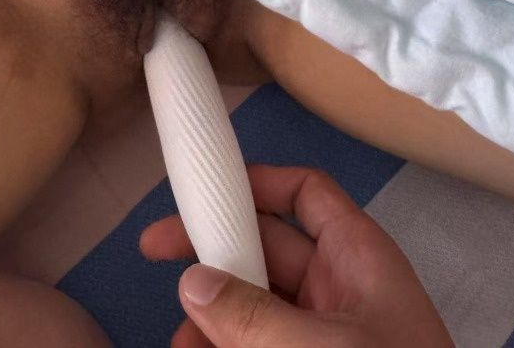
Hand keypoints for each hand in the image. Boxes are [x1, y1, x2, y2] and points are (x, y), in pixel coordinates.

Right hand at [140, 165, 452, 347]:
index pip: (307, 194)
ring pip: (255, 301)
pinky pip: (259, 340)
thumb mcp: (321, 347)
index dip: (257, 182)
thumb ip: (254, 317)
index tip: (205, 190)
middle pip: (265, 246)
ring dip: (212, 313)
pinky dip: (226, 344)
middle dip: (214, 253)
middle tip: (156, 251)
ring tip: (180, 341)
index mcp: (357, 256)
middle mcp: (339, 287)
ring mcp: (326, 331)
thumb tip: (193, 282)